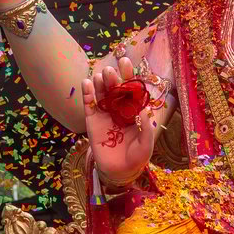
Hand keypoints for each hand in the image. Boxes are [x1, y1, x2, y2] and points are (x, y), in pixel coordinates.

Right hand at [82, 58, 158, 186]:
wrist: (119, 171)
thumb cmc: (137, 157)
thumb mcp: (146, 145)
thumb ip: (146, 128)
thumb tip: (144, 109)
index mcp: (134, 110)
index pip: (131, 89)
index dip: (128, 75)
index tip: (125, 62)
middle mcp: (119, 108)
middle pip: (115, 88)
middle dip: (113, 78)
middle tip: (110, 71)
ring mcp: (105, 113)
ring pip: (101, 93)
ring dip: (100, 83)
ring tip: (100, 76)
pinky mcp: (92, 121)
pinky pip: (89, 104)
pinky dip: (87, 93)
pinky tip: (86, 83)